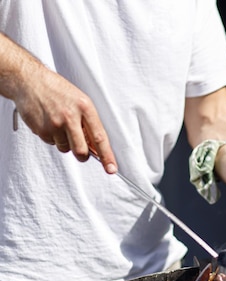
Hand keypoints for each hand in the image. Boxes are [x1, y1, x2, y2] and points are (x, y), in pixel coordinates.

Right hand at [12, 57, 117, 173]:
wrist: (29, 81)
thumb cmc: (58, 91)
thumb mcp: (81, 101)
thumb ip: (90, 123)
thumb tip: (97, 147)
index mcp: (85, 108)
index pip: (99, 138)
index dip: (106, 156)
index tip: (111, 168)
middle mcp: (70, 117)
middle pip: (81, 151)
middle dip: (83, 155)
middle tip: (82, 151)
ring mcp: (54, 124)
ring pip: (65, 148)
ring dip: (65, 142)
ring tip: (60, 124)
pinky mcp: (40, 129)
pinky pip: (51, 143)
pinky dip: (52, 137)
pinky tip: (49, 122)